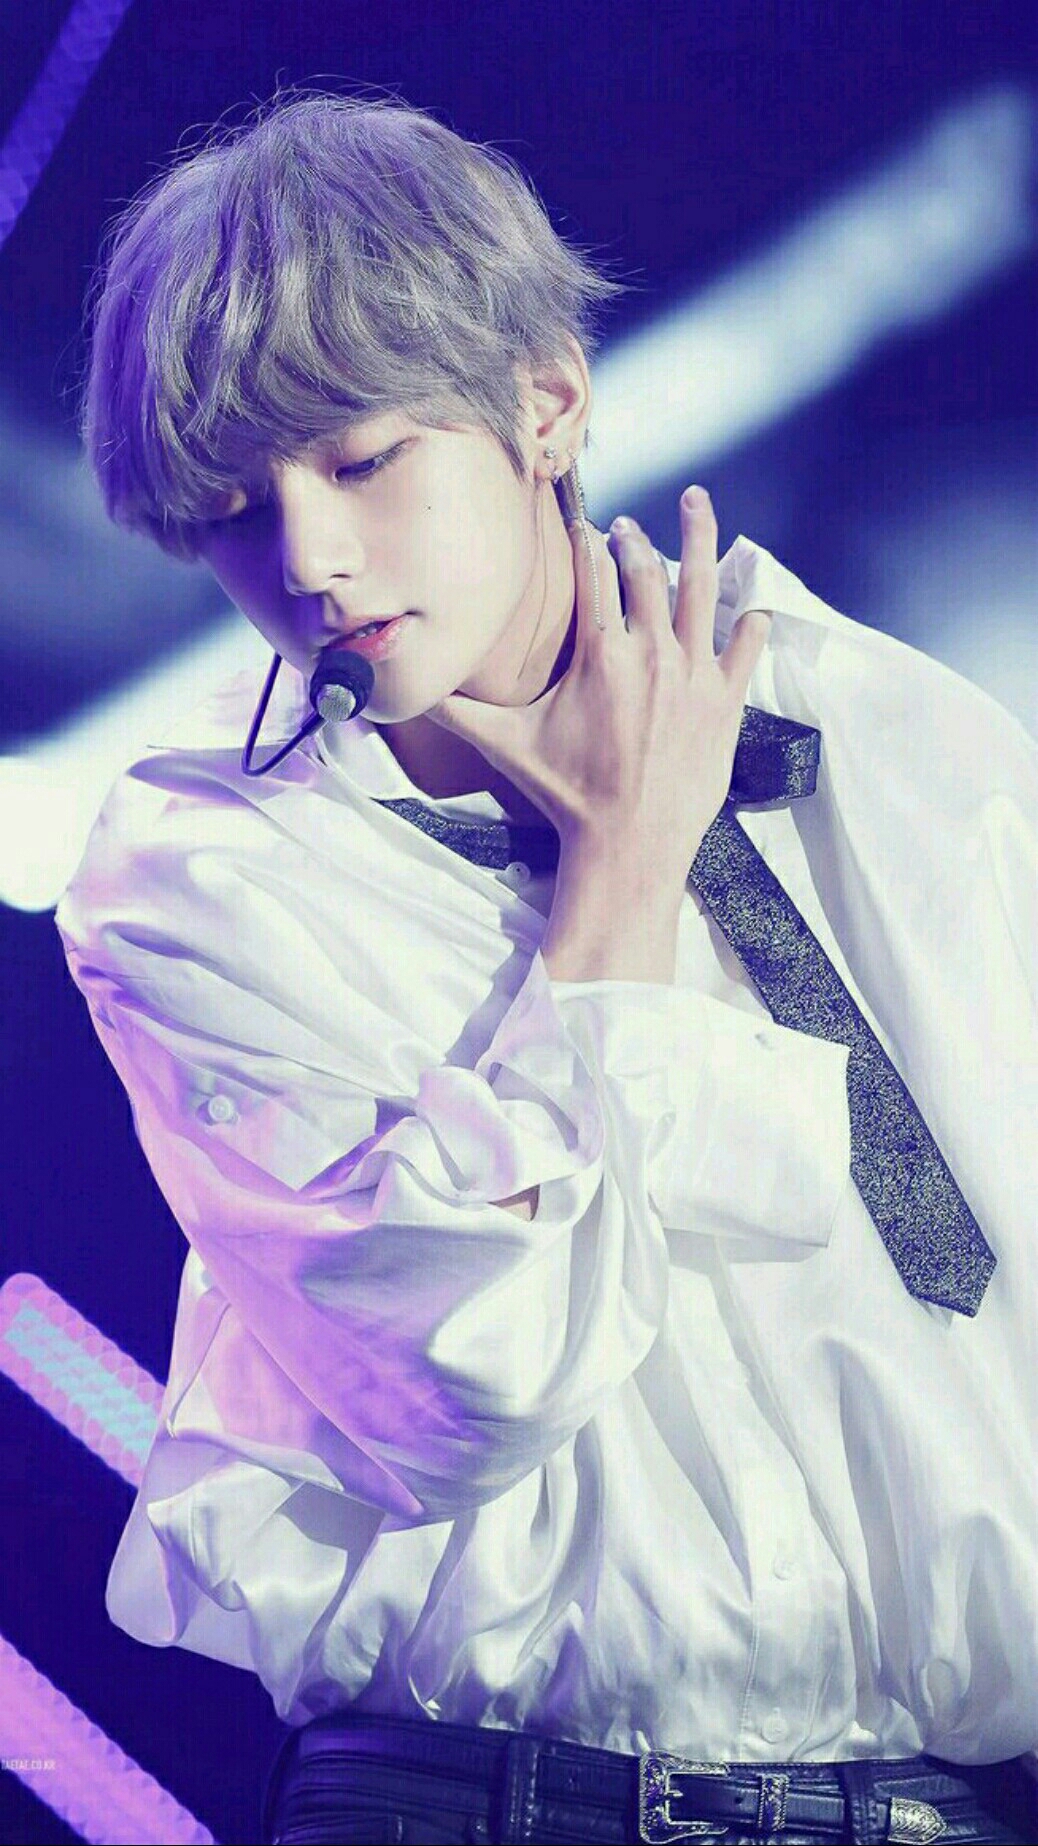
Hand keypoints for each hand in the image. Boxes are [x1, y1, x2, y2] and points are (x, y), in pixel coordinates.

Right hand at [427, 487, 771, 901]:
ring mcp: (694, 673)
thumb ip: (457, 713)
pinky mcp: (725, 700)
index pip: (593, 573)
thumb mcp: (507, 748)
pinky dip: (750, 616)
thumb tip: (405, 697)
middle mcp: (651, 652)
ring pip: (701, 587)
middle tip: (627, 527)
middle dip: (634, 539)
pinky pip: (747, 643)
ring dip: (699, 538)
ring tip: (698, 502)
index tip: (584, 521)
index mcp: (600, 654)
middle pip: (645, 569)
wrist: (631, 844)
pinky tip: (750, 597)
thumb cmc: (568, 795)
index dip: (586, 540)